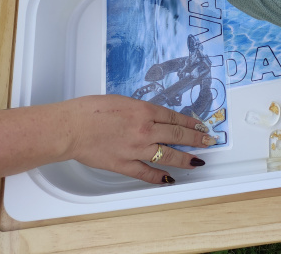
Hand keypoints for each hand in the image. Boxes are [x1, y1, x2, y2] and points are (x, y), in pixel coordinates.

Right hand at [62, 95, 212, 183]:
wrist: (72, 127)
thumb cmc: (91, 110)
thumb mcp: (123, 101)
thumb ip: (140, 110)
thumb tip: (152, 117)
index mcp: (145, 111)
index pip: (175, 118)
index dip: (191, 123)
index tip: (201, 126)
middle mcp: (145, 130)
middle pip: (178, 135)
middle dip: (196, 139)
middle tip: (208, 141)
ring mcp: (136, 149)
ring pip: (168, 156)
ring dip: (185, 159)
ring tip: (198, 162)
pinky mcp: (124, 165)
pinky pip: (146, 173)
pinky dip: (158, 177)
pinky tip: (169, 179)